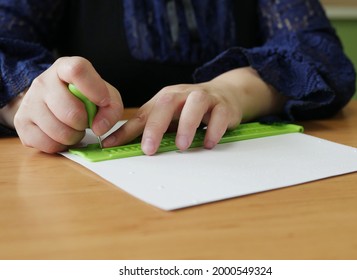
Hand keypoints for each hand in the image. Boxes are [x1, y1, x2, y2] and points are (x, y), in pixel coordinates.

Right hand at [14, 56, 122, 152]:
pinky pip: (47, 144)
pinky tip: (60, 136)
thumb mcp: (104, 95)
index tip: (103, 102)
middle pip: (70, 111)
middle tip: (84, 122)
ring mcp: (29, 102)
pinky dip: (60, 146)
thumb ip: (112, 107)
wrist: (50, 102)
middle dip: (84, 123)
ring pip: (59, 131)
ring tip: (73, 129)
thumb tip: (100, 127)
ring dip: (73, 136)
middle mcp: (43, 82)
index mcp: (64, 68)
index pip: (77, 70)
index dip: (95, 89)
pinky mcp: (21, 123)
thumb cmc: (82, 97)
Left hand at [103, 67, 285, 154]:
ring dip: (187, 125)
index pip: (144, 114)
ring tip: (182, 146)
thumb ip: (148, 128)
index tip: (111, 145)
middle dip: (156, 126)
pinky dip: (214, 129)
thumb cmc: (191, 108)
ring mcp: (204, 98)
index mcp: (165, 98)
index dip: (127, 130)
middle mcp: (182, 95)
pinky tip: (208, 143)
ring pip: (196, 104)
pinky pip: (219, 114)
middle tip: (149, 149)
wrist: (226, 94)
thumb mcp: (168, 116)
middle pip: (166, 103)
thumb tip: (118, 143)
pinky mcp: (223, 106)